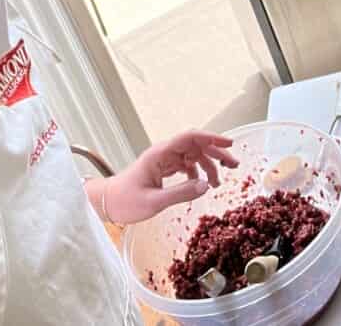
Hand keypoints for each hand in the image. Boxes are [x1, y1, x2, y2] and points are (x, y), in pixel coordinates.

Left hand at [98, 130, 237, 224]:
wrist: (106, 204)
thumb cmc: (124, 201)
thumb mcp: (154, 202)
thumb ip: (180, 194)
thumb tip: (205, 186)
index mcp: (160, 154)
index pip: (190, 137)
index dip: (211, 137)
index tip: (229, 143)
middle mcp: (164, 153)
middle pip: (196, 145)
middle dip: (217, 152)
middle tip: (234, 165)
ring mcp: (164, 160)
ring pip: (194, 155)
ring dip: (209, 165)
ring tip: (218, 183)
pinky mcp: (164, 169)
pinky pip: (187, 165)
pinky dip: (198, 173)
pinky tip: (201, 184)